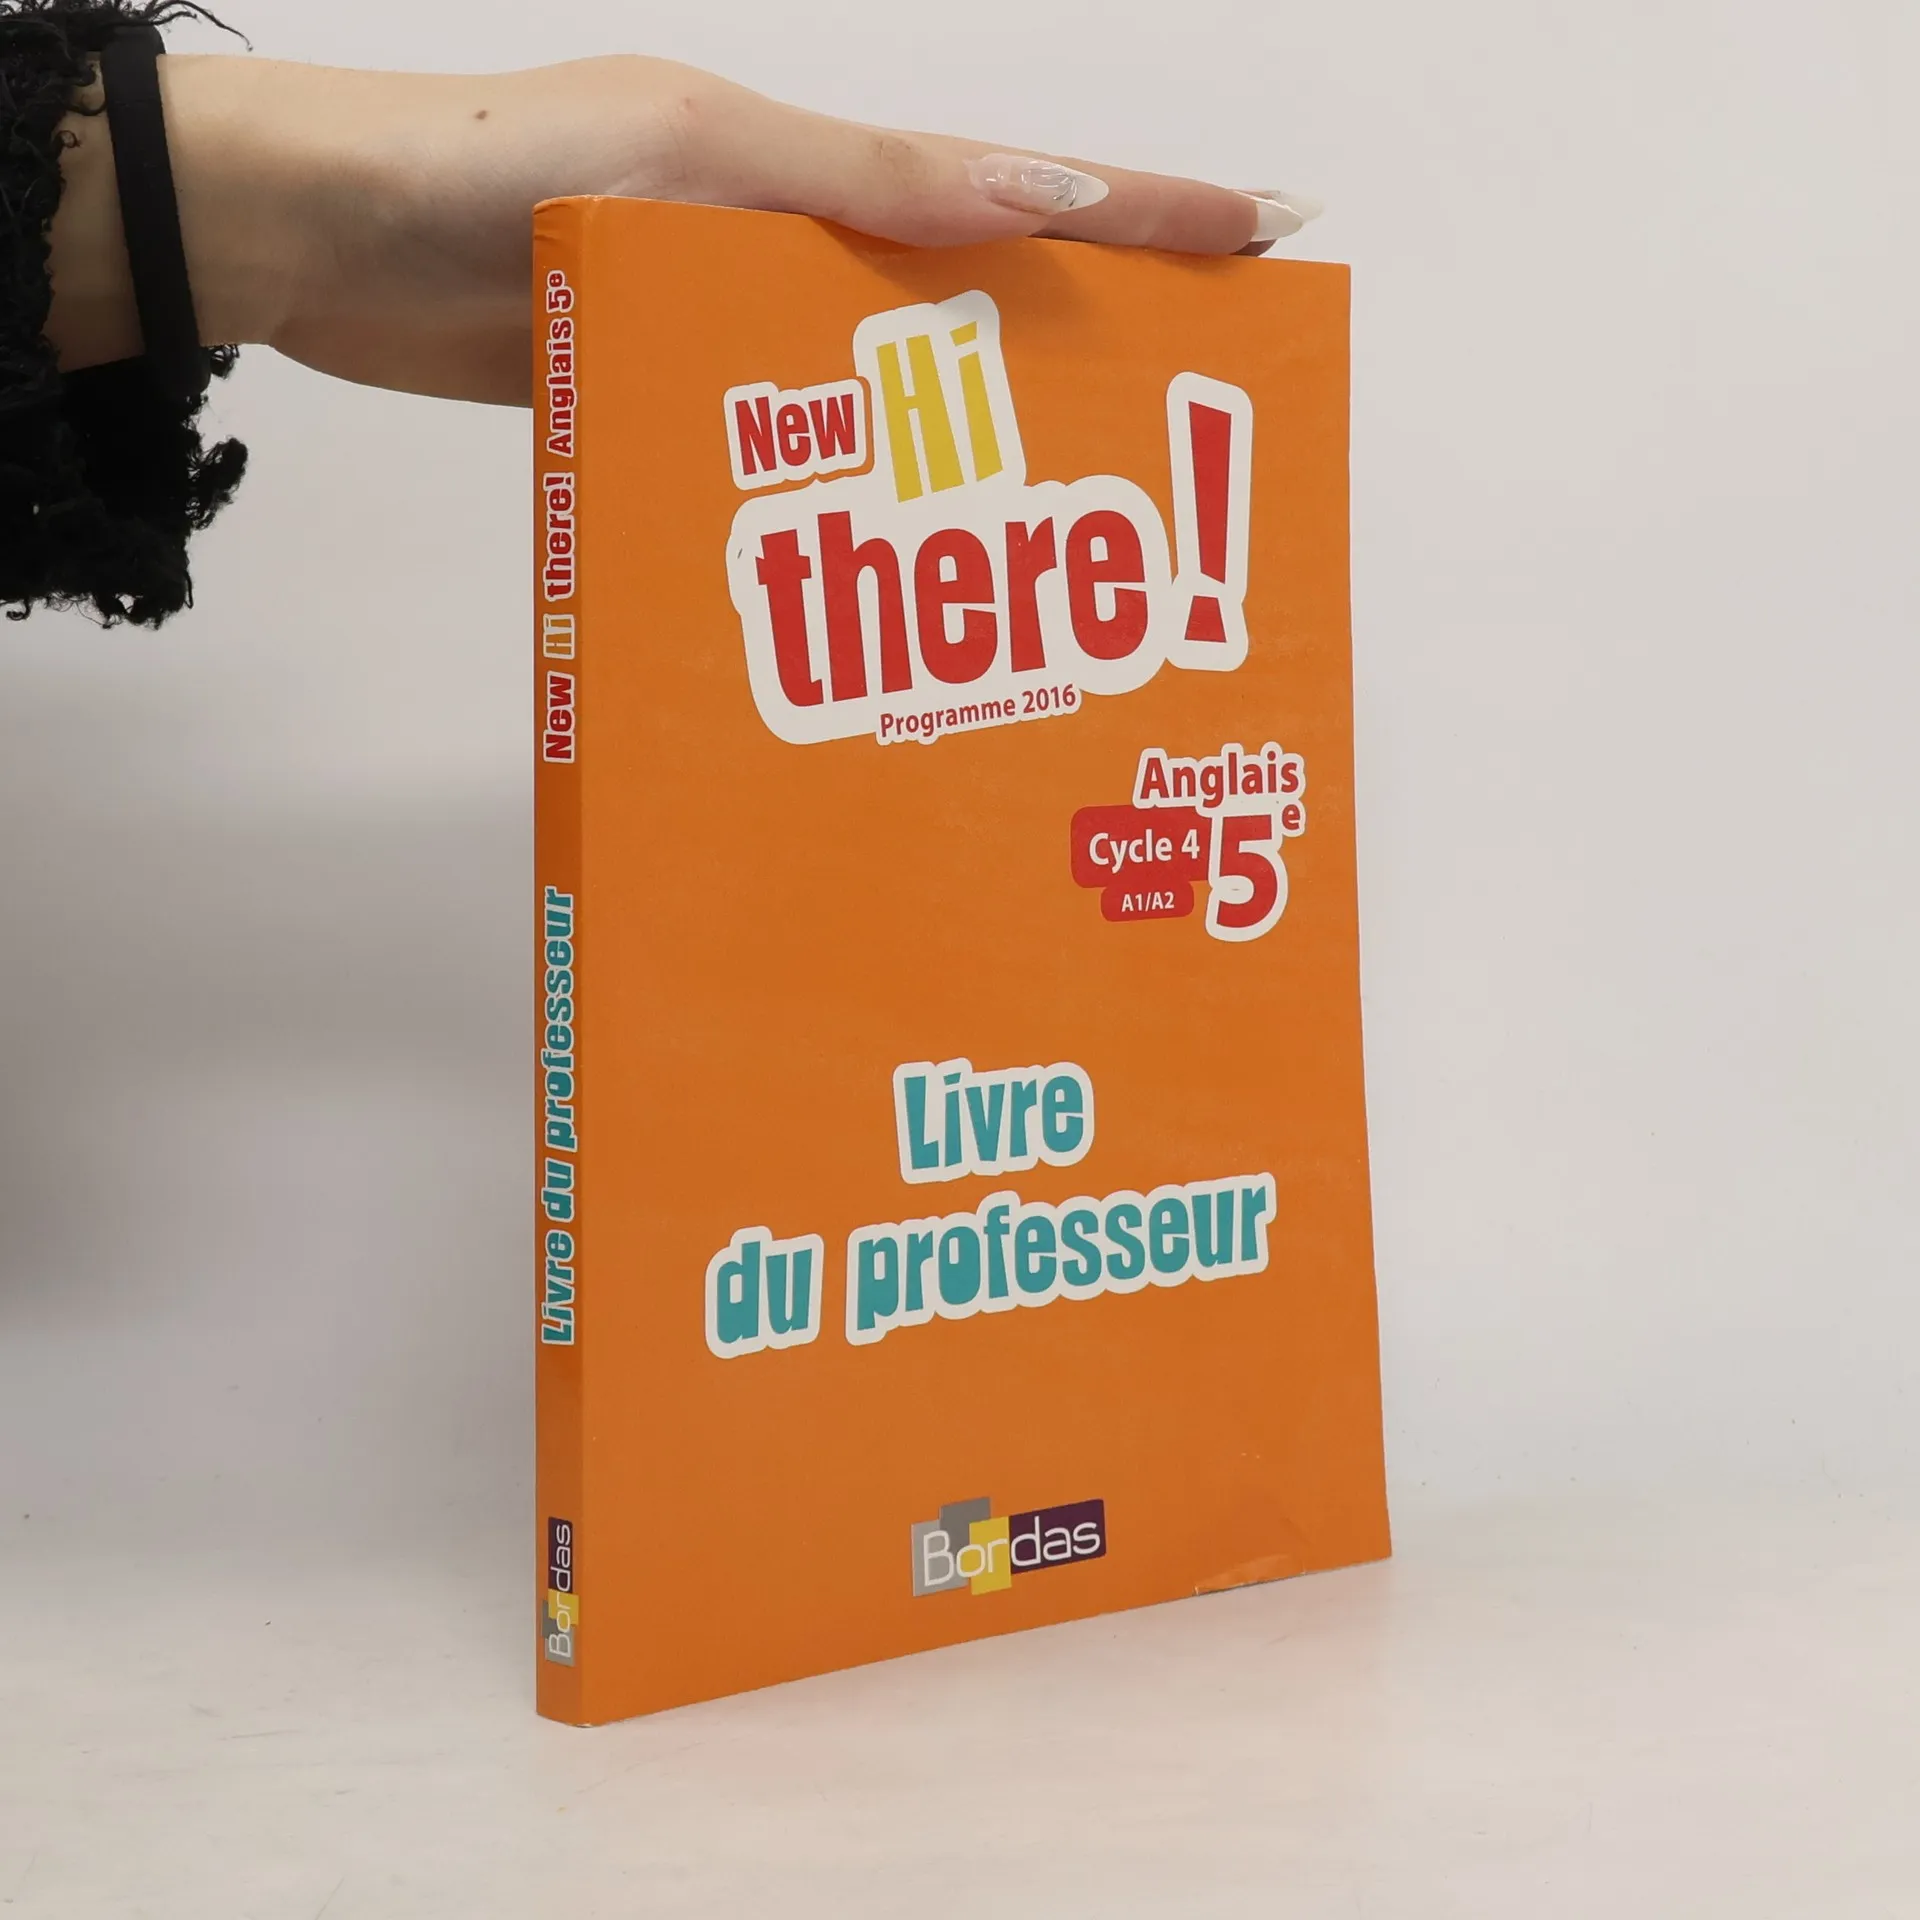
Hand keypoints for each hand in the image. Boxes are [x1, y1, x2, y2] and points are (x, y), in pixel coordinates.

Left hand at [48, 53, 1319, 406]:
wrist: (336, 239)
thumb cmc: (499, 168)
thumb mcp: (695, 148)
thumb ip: (859, 187)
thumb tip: (1038, 192)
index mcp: (818, 171)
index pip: (1020, 189)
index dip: (1145, 215)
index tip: (1264, 237)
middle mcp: (795, 253)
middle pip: (980, 304)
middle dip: (1090, 352)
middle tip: (1184, 429)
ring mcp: (740, 339)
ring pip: (895, 398)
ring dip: (977, 451)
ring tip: (1069, 531)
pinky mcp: (682, 409)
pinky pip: (797, 459)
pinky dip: (857, 504)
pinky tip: (903, 571)